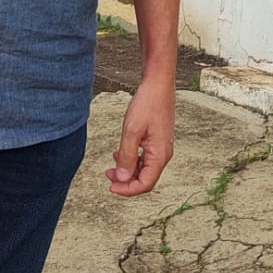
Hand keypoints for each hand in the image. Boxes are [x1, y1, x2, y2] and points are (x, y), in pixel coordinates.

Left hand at [106, 74, 174, 195]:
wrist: (158, 83)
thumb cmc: (147, 103)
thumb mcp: (131, 131)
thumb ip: (126, 156)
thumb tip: (122, 178)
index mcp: (160, 154)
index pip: (145, 184)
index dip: (127, 189)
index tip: (111, 186)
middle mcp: (164, 153)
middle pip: (146, 179)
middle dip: (126, 181)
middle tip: (108, 175)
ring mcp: (162, 146)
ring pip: (145, 169)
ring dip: (128, 171)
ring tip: (111, 167)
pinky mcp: (158, 139)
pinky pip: (146, 158)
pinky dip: (132, 160)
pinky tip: (120, 154)